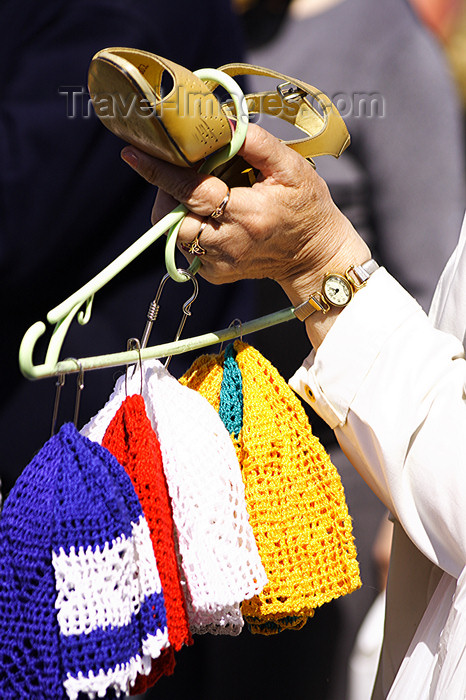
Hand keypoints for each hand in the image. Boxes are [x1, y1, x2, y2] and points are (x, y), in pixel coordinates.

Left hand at [121, 123, 369, 345]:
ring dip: (176, 210)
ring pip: (174, 236)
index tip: (133, 154)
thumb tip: (220, 122)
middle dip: (166, 193)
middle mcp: (231, 244)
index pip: (194, 192)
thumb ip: (256, 143)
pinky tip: (210, 217)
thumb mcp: (292, 169)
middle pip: (173, 219)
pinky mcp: (215, 274)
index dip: (161, 173)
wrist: (313, 256)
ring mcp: (220, 263)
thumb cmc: (306, 206)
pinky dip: (188, 228)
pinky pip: (185, 248)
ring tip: (198, 194)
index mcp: (250, 215)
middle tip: (179, 174)